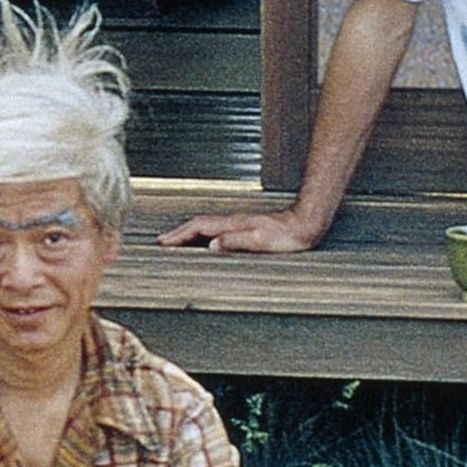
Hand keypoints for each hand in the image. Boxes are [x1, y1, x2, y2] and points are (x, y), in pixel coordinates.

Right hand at [156, 207, 323, 252]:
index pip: (199, 227)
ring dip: (189, 234)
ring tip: (176, 243)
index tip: (164, 242)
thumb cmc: (287, 237)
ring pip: (205, 227)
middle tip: (162, 243)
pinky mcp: (244, 228)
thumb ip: (235, 242)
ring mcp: (237, 223)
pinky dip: (202, 235)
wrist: (304, 225)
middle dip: (178, 233)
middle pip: (198, 225)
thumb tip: (212, 245)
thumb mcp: (261, 242)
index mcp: (233, 224)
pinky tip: (203, 242)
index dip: (180, 235)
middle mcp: (232, 221)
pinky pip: (215, 230)